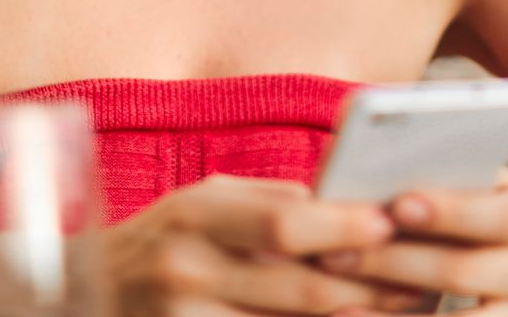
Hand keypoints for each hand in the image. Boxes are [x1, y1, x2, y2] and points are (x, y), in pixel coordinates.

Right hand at [105, 175, 427, 316]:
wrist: (86, 296)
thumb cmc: (165, 238)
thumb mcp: (203, 203)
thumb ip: (268, 203)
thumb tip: (348, 202)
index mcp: (194, 216)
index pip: (281, 223)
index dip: (341, 226)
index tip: (390, 223)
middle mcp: (186, 273)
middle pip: (297, 289)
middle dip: (366, 287)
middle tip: (421, 282)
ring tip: (402, 314)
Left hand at [319, 171, 507, 316]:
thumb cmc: (506, 218)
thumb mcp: (499, 190)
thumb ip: (457, 175)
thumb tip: (383, 159)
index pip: (499, 215)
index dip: (449, 211)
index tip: (397, 203)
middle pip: (461, 271)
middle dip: (393, 261)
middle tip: (333, 253)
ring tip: (336, 306)